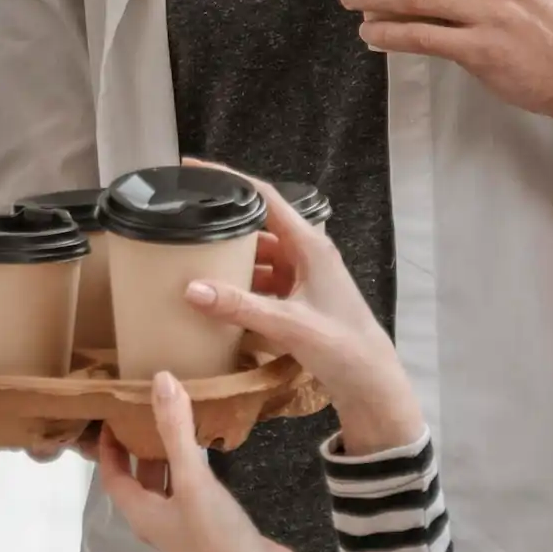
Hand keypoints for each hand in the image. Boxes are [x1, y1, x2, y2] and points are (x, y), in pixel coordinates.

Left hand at [91, 375, 315, 551]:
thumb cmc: (215, 534)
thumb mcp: (193, 479)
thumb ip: (176, 430)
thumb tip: (160, 379)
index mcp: (141, 514)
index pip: (113, 477)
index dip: (108, 448)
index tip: (112, 415)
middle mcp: (158, 522)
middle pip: (139, 481)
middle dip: (138, 448)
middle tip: (145, 409)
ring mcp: (185, 528)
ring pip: (167, 487)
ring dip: (167, 458)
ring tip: (175, 421)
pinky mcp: (211, 529)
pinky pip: (192, 493)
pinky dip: (192, 471)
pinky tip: (208, 451)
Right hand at [165, 168, 424, 455]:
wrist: (371, 383)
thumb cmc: (342, 346)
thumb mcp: (288, 324)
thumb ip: (240, 306)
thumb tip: (191, 288)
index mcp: (309, 244)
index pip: (264, 196)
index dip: (229, 178)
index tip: (192, 168)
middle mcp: (305, 253)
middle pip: (256, 226)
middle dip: (221, 223)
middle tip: (182, 219)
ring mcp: (302, 276)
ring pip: (257, 256)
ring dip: (229, 258)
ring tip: (188, 256)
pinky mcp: (298, 298)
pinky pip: (261, 282)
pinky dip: (238, 285)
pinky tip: (214, 295)